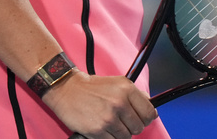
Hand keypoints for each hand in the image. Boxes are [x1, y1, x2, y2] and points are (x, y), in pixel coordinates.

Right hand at [41, 69, 157, 138]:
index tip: (140, 119)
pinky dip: (109, 137)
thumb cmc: (91, 87)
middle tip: (121, 120)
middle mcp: (119, 103)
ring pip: (126, 137)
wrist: (67, 90)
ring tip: (109, 122)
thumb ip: (134, 95)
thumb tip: (150, 107)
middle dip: (131, 126)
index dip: (145, 118)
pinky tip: (102, 127)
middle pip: (138, 127)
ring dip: (119, 133)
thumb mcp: (116, 83)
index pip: (149, 113)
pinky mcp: (98, 130)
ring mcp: (108, 118)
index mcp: (127, 89)